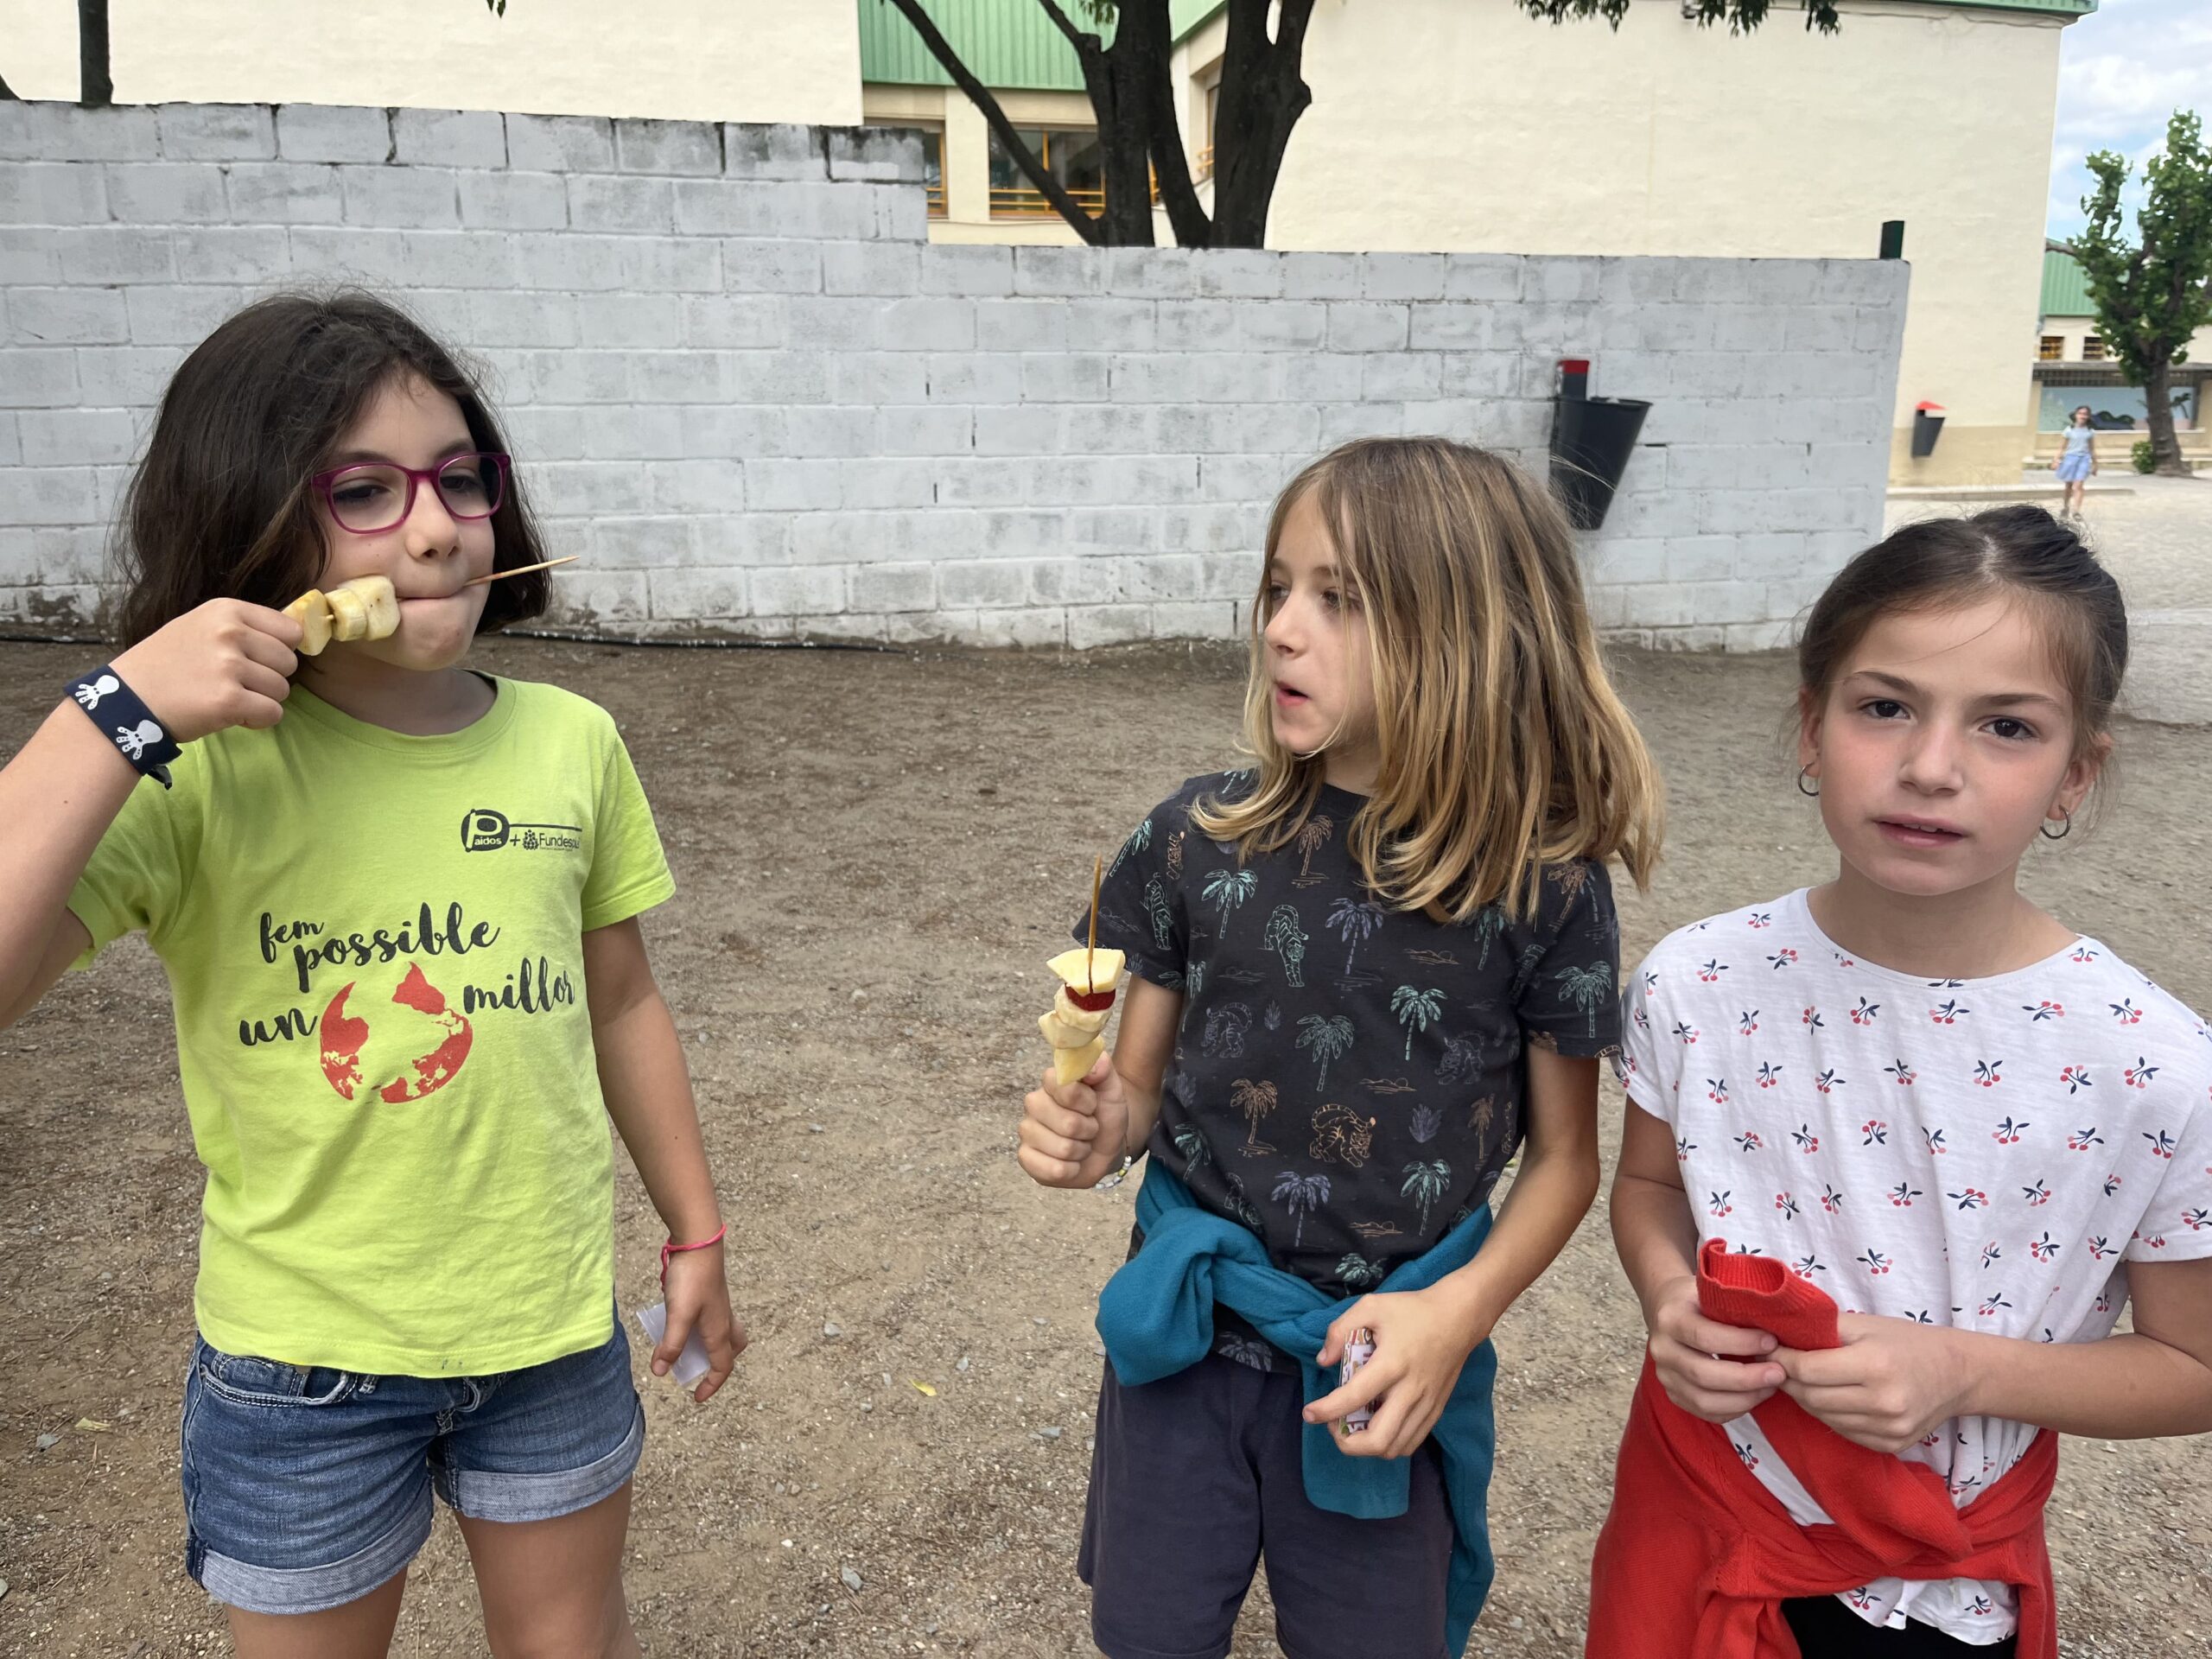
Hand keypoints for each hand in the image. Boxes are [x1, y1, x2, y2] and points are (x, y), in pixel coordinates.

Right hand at [108, 599, 299, 742]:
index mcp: (226, 611)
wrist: (125, 699)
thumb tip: (295, 634)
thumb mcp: (200, 626)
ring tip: (227, 697)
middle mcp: (230, 633)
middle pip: (288, 662)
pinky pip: (273, 713)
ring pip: (282, 689)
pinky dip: (257, 720)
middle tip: (236, 683)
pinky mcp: (228, 700)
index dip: (279, 650)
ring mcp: (229, 666)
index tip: (257, 660)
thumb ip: (243, 627)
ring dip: (261, 700)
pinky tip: (231, 714)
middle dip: (269, 677)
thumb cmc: (166, 664)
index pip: (290, 630)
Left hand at [658, 1242, 746, 1403]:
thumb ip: (670, 1344)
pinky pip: (710, 1318)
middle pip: (732, 1349)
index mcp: (719, 1330)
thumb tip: (661, 1373)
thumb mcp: (678, 1315)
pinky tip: (680, 1321)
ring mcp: (718, 1305)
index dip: (711, 1385)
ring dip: (711, 1345)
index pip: (723, 1366)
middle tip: (701, 1369)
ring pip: (724, 1332)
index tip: (696, 1398)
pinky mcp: (709, 1293)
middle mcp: (723, 1320)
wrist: (698, 1242)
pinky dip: (701, 1328)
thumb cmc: (691, 1279)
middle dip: (720, 1364)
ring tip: (688, 1348)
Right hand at [1017, 1054, 1130, 1188]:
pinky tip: (1070, 1162)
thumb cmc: (1105, 1114)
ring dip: (1081, 1150)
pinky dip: (1072, 1169)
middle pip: (1067, 1123)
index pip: (1066, 1088)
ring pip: (1063, 1148)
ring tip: (1081, 1144)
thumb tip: (1096, 1061)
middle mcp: (1034, 1103)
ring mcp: (1027, 1131)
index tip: (1093, 1105)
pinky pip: (1054, 1170)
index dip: (1087, 1102)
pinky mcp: (1026, 1158)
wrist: (1106, 1146)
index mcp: (1051, 1082)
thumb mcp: (1112, 1090)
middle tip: (1089, 1128)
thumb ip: (1104, 1069)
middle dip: (1088, 1130)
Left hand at [1302, 1283, 1487, 1459]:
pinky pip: (1410, 1443)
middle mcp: (1410, 1391)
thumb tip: (1323, 1360)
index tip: (1309, 1413)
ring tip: (1352, 1427)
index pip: (1353, 1398)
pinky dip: (1388, 1444)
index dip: (1326, 1411)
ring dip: (1366, 1447)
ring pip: (1394, 1448)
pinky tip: (1376, 1427)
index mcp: (1391, 1364)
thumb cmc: (1412, 1310)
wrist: (1459, 1317)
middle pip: (1377, 1440)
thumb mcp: (1371, 1306)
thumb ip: (1340, 1330)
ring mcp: (1426, 1405)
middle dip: (1347, 1443)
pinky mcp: (1436, 1410)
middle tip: (1333, 1426)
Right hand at [1643, 1275, 1784, 1421]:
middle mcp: (1661, 1350)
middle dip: (1747, 1378)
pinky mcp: (1673, 1394)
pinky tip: (1754, 1396)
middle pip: (1703, 1374)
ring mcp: (1664, 1376)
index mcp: (1669, 1319)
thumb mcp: (1712, 1292)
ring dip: (1744, 1398)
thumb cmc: (1699, 1300)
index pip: (1704, 1336)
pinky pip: (1705, 1412)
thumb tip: (1777, 1325)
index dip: (1741, 1343)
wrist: (1667, 1308)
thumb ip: (1736, 1308)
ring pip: (1703, 1400)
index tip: (1771, 1342)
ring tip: (1770, 1386)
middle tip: (1778, 1373)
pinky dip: (1734, 1409)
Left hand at [1775, 1313, 1969, 1453]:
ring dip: (1806, 1398)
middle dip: (1788, 1380)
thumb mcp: (1866, 1324)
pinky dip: (1829, 1415)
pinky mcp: (1891, 1445)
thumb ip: (1823, 1329)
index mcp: (1874, 1366)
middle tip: (1778, 1364)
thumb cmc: (1907, 1341)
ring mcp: (1888, 1429)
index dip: (1780, 1359)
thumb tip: (1777, 1333)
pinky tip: (1830, 1397)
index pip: (1807, 1370)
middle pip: (1811, 1396)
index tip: (1768, 1348)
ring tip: (1802, 1379)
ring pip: (1823, 1417)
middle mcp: (1883, 1402)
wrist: (1958, 1374)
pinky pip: (1843, 1431)